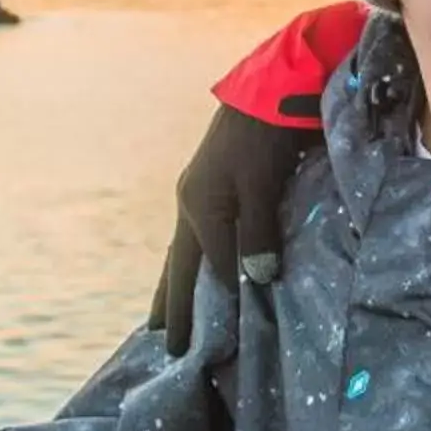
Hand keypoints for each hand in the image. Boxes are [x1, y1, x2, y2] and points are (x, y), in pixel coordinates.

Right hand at [148, 104, 318, 349]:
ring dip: (175, 285)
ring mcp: (197, 194)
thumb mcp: (263, 184)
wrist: (267, 88)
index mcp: (200, 207)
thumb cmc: (265, 136)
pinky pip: (196, 237)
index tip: (221, 340)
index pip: (212, 267)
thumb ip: (259, 232)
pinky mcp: (210, 187)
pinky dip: (192, 261)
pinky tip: (197, 270)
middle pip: (178, 266)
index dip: (220, 301)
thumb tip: (258, 279)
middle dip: (172, 305)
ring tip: (164, 318)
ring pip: (183, 252)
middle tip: (163, 343)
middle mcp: (191, 204)